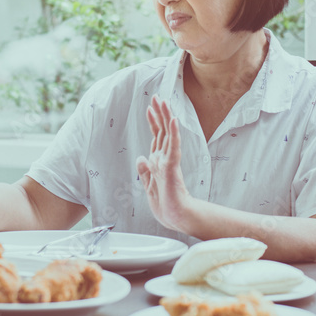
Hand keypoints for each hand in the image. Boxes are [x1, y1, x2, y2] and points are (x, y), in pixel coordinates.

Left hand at [136, 96, 194, 231]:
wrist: (175, 217)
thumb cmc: (165, 204)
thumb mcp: (148, 185)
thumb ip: (145, 171)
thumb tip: (140, 157)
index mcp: (159, 162)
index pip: (156, 137)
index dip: (153, 122)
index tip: (150, 108)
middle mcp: (165, 158)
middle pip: (163, 130)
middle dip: (159, 113)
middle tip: (157, 97)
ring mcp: (169, 161)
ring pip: (169, 134)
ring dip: (166, 117)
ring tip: (164, 102)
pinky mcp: (172, 167)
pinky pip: (173, 147)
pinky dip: (174, 133)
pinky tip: (173, 120)